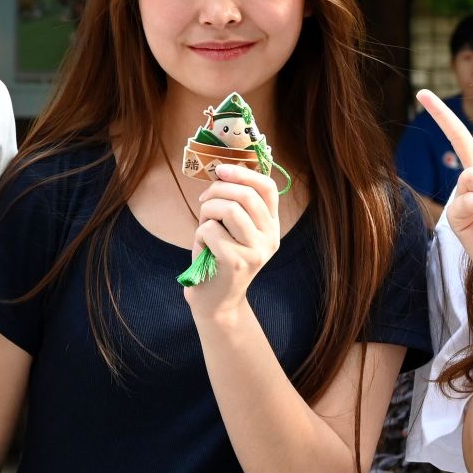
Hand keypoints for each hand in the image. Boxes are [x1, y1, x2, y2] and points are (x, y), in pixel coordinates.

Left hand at [185, 163, 282, 314]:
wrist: (215, 302)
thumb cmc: (218, 259)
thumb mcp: (232, 228)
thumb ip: (235, 203)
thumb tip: (222, 171)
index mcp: (272, 226)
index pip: (267, 188)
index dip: (243, 173)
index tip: (220, 170)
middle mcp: (271, 238)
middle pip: (245, 195)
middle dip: (217, 191)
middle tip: (204, 202)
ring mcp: (256, 251)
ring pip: (228, 209)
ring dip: (207, 211)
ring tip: (204, 226)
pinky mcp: (237, 262)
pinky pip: (210, 229)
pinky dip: (199, 233)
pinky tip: (203, 248)